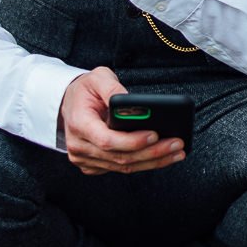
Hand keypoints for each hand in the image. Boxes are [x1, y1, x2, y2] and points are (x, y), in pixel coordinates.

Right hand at [58, 67, 184, 174]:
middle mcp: (79, 147)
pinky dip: (143, 164)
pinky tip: (163, 157)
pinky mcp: (94, 165)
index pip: (107, 140)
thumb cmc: (85, 91)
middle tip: (177, 144)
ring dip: (153, 162)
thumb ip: (113, 87)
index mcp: (79, 124)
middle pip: (120, 157)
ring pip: (123, 167)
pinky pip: (121, 169)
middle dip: (152, 152)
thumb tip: (134, 103)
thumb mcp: (97, 78)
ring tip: (177, 152)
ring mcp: (85, 159)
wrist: (69, 103)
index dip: (132, 141)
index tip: (155, 134)